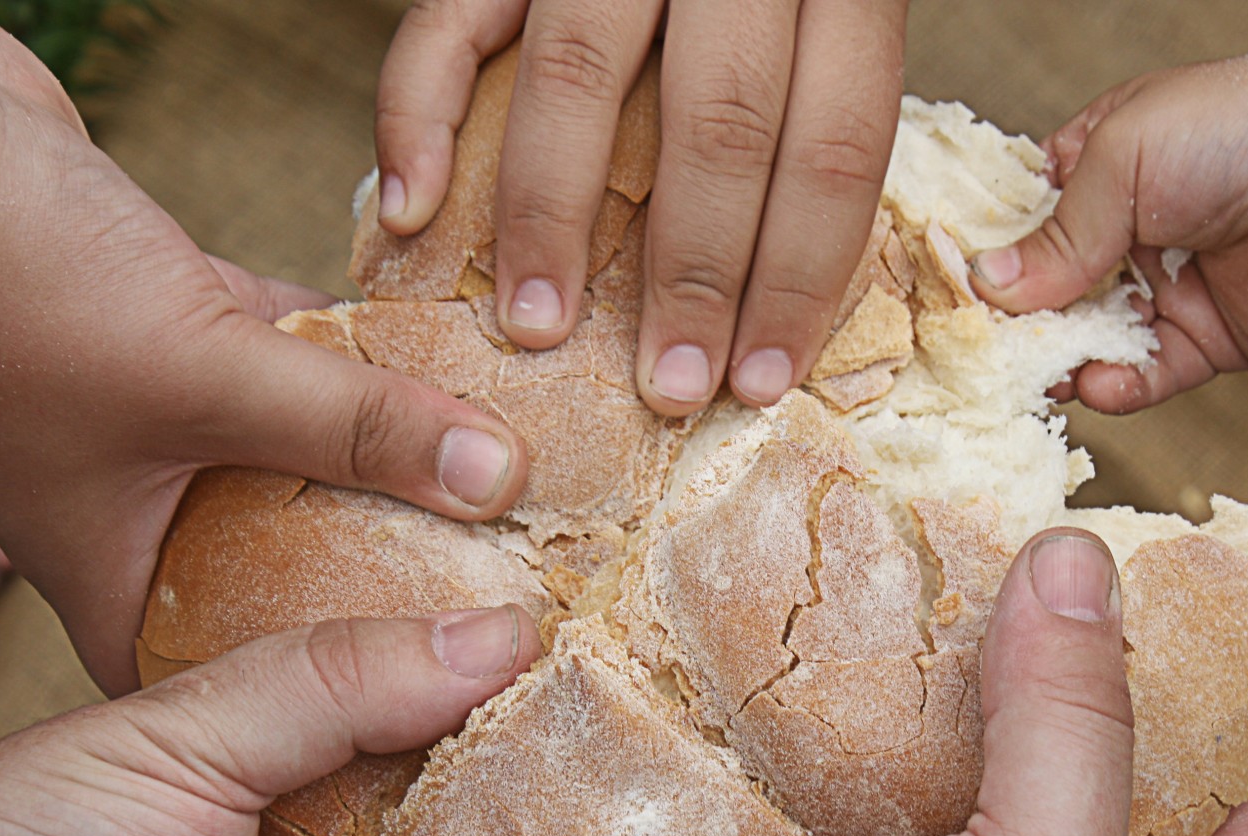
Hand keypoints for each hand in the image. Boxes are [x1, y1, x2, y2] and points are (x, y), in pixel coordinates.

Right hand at [0, 0, 531, 692]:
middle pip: (283, 575)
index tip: (441, 719)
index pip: (224, 688)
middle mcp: (133, 515)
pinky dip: (361, 361)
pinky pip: (294, 368)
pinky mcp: (176, 335)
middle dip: (387, 578)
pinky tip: (458, 364)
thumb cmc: (13, 285)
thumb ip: (358, 427)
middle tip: (508, 601)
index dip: (319, 722)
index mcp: (109, 577)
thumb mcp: (208, 376)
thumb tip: (505, 479)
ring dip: (390, 457)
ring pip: (300, 460)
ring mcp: (154, 425)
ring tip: (512, 491)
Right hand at [374, 0, 908, 413]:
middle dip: (697, 274)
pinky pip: (449, 21)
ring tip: (540, 329)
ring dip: (555, 220)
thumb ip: (810, 116)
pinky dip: (416, 117)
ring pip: (582, 79)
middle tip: (668, 387)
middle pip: (724, 123)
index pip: (837, 144)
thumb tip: (785, 296)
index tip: (762, 379)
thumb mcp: (828, 19)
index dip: (803, 276)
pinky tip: (410, 210)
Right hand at [558, 530, 1247, 835]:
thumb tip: (1078, 564)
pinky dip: (854, 774)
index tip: (1138, 582)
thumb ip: (1070, 725)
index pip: (1234, 797)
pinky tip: (828, 697)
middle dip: (1044, 688)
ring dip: (938, 724)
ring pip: (973, 804)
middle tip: (1004, 575)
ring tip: (913, 610)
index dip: (1198, 688)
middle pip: (1090, 785)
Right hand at [967, 1, 1247, 414]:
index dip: (974, 258)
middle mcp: (1121, 233)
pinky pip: (1143, 379)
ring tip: (1028, 379)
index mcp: (1093, 168)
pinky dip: (1114, 389)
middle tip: (964, 356)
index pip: (1014, 222)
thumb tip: (985, 289)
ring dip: (1055, 363)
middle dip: (1005, 325)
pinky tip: (1096, 387)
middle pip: (1040, 293)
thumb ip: (1055, 233)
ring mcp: (1160, 291)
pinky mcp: (1202, 344)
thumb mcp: (1123, 157)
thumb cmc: (1243, 127)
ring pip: (1084, 342)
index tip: (929, 293)